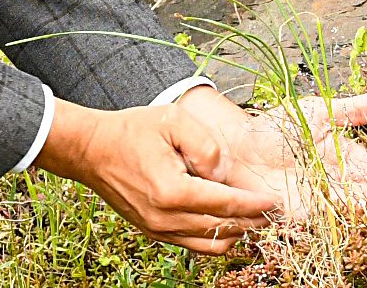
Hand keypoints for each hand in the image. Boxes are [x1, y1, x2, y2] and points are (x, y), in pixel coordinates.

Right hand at [33, 98, 280, 253]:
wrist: (91, 151)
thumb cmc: (130, 132)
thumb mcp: (172, 121)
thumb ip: (205, 145)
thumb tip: (224, 173)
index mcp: (172, 191)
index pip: (226, 205)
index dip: (254, 205)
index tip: (275, 202)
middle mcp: (165, 218)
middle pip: (222, 229)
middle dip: (252, 222)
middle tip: (274, 213)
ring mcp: (158, 229)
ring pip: (210, 245)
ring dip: (236, 233)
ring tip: (254, 219)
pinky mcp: (153, 232)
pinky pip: (193, 245)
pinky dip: (214, 237)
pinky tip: (227, 223)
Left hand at [171, 84, 366, 223]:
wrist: (236, 145)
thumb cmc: (274, 128)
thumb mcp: (321, 112)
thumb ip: (356, 109)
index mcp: (345, 155)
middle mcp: (338, 180)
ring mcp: (323, 197)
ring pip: (361, 205)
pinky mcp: (304, 213)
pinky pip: (333, 217)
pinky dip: (354, 219)